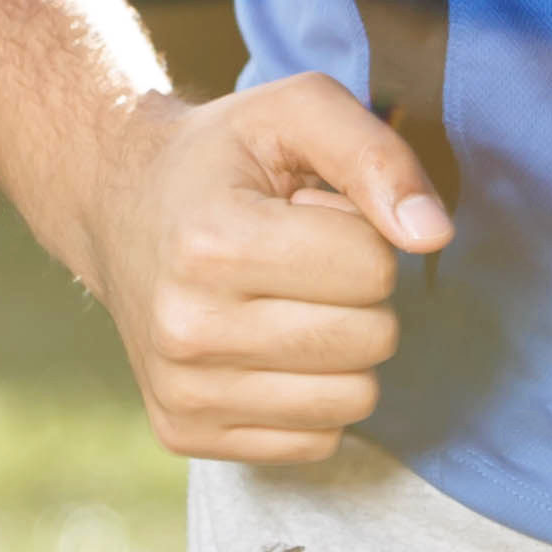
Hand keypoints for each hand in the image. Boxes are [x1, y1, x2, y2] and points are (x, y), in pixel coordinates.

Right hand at [73, 74, 449, 463]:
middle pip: (371, 339)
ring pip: (353, 399)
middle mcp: (188, 327)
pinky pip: (317, 440)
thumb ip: (377, 156)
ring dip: (344, 347)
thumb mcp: (298, 111)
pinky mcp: (183, 433)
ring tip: (284, 298)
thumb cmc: (224, 156)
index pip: (374, 268)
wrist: (118, 205)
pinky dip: (314, 392)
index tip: (306, 212)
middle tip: (300, 256)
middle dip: (360, 292)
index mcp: (214, 243)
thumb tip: (433, 235)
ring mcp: (182, 391)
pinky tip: (266, 343)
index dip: (362, 232)